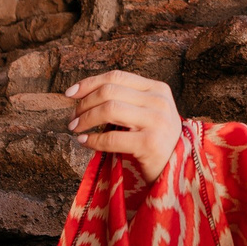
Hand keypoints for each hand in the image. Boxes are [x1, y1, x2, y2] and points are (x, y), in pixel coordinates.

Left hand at [65, 70, 183, 184]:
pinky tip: (84, 142)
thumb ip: (125, 99)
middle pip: (109, 91)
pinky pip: (111, 138)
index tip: (70, 94)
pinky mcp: (150, 143)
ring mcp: (157, 121)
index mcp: (157, 89)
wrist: (176, 168)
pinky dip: (93, 140)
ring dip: (85, 119)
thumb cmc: (154, 139)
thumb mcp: (146, 112)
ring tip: (75, 129)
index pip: (116, 77)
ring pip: (109, 109)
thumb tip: (82, 95)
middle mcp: (159, 101)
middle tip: (72, 118)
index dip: (89, 83)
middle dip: (84, 104)